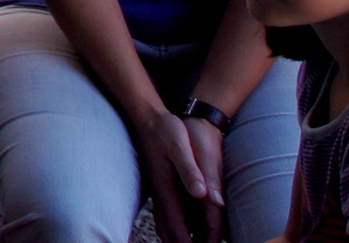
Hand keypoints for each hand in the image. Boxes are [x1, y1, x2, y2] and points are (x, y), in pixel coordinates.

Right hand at [136, 108, 221, 242]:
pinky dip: (172, 227)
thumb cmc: (165, 129)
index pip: (177, 225)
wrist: (147, 117)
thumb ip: (190, 170)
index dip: (188, 242)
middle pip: (169, 230)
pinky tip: (180, 229)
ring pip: (164, 224)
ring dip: (176, 237)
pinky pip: (164, 215)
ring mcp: (158, 190)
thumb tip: (201, 193)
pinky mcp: (160, 185)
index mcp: (166, 187)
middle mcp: (160, 193)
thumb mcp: (180, 145)